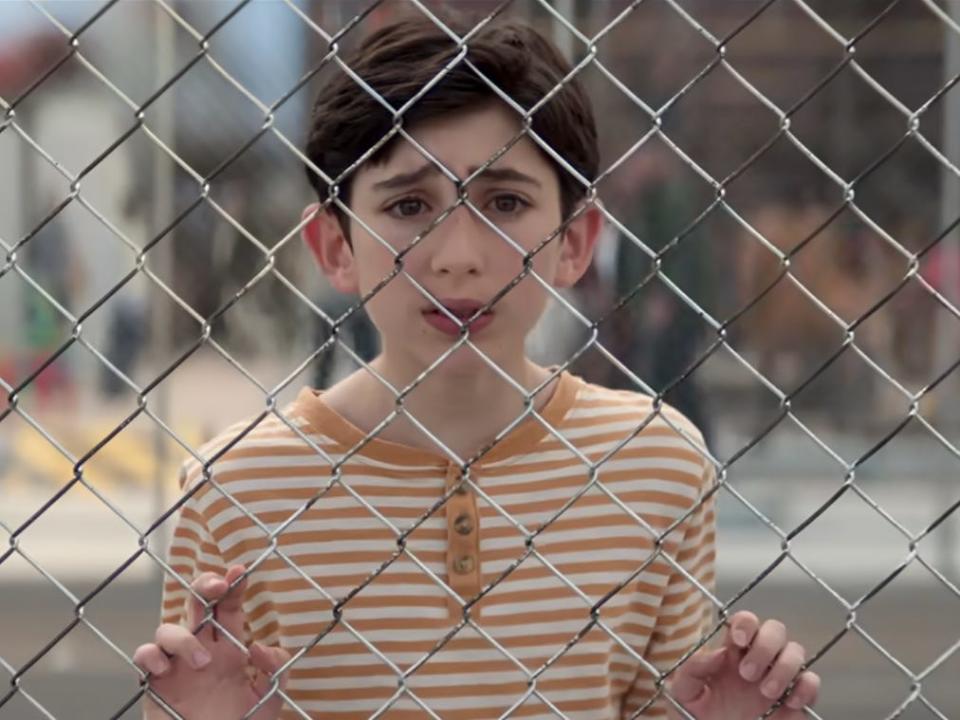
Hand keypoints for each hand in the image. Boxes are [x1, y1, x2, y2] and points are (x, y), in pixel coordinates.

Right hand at [133, 564, 290, 719]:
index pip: (229, 608)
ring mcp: (176, 665)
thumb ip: (275, 670)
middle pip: (197, 604)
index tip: (239, 571)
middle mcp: (202, 650)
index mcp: (230, 650)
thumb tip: (259, 647)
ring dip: (183, 639)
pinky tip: (164, 668)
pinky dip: (150, 655)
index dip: (233, 586)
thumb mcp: (269, 698)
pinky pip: (144, 655)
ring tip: (202, 663)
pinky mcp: (155, 683)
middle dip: (204, 586)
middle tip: (218, 587)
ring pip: (168, 628)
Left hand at [665, 611, 819, 718]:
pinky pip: (811, 682)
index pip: (745, 622)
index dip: (746, 623)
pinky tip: (790, 702)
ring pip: (796, 651)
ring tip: (766, 692)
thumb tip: (719, 653)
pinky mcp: (794, 701)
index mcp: (730, 652)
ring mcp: (778, 678)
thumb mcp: (684, 692)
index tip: (740, 640)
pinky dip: (806, 687)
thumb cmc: (696, 716)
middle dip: (766, 646)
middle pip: (775, 629)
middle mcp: (757, 659)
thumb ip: (693, 669)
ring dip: (784, 667)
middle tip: (747, 674)